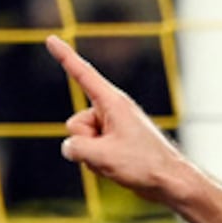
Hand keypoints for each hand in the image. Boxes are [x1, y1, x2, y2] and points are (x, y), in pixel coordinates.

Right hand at [48, 34, 193, 203]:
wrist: (171, 182)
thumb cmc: (143, 165)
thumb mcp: (102, 157)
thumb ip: (76, 148)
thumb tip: (69, 148)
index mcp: (113, 102)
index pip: (82, 74)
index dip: (64, 56)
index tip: (50, 39)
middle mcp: (112, 111)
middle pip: (75, 124)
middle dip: (85, 144)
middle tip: (114, 154)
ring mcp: (113, 128)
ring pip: (82, 142)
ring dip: (93, 157)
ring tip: (120, 163)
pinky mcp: (115, 143)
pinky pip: (92, 152)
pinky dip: (99, 163)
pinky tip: (119, 169)